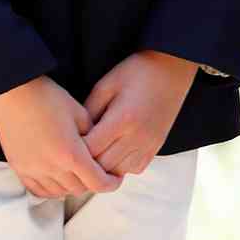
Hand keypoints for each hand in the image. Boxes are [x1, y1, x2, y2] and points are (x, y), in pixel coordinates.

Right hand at [0, 75, 120, 198]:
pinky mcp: (19, 168)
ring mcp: (32, 170)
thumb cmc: (48, 98)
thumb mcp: (79, 113)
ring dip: (72, 186)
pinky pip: (38, 190)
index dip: (110, 184)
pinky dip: (52, 188)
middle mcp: (51, 168)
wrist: (12, 94)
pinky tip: (58, 178)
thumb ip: (93, 134)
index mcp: (70, 154)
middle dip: (93, 183)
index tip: (116, 178)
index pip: (96, 182)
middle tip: (100, 172)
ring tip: (80, 174)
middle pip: (78, 189)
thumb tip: (98, 148)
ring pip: (59, 192)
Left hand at [84, 51, 198, 175]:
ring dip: (104, 167)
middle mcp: (137, 136)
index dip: (74, 150)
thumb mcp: (106, 85)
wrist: (173, 67)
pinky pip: (134, 169)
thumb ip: (88, 111)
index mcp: (122, 119)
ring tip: (95, 153)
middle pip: (102, 166)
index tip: (65, 144)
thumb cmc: (137, 71)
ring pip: (118, 172)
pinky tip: (115, 152)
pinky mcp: (157, 146)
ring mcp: (149, 144)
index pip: (90, 150)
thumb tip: (75, 135)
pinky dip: (121, 166)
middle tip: (75, 152)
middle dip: (86, 162)